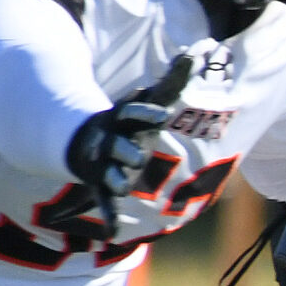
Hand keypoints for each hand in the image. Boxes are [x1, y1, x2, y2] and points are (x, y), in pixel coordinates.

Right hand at [62, 54, 192, 232]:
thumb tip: (195, 52)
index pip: (135, 113)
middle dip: (128, 153)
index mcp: (124, 120)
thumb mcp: (150, 100)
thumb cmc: (129, 120)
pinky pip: (105, 203)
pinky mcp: (102, 185)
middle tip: (138, 157)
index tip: (162, 114)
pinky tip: (114, 233)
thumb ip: (173, 79)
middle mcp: (112, 141)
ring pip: (111, 175)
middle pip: (121, 147)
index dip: (147, 112)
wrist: (90, 139)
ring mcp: (105, 164)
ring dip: (117, 181)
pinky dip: (110, 218)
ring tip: (123, 187)